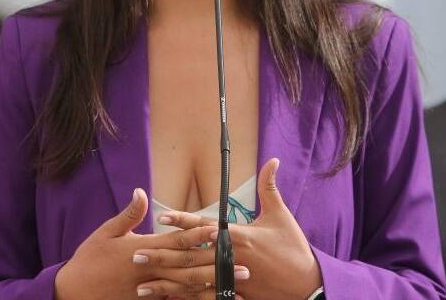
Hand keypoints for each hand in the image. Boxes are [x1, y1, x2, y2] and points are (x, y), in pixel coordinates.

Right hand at [54, 188, 250, 299]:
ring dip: (214, 287)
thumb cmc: (89, 259)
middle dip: (218, 265)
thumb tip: (141, 191)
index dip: (199, 235)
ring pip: (188, 289)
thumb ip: (129, 214)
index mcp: (142, 250)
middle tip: (245, 265)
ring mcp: (150, 290)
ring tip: (238, 288)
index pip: (177, 241)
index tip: (219, 230)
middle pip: (189, 267)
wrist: (73, 292)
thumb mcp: (105, 232)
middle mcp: (151, 271)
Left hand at [157, 159, 322, 299]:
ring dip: (166, 283)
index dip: (183, 221)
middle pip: (191, 257)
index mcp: (240, 237)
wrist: (307, 286)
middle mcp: (231, 259)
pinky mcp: (235, 297)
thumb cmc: (293, 248)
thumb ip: (270, 188)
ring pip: (192, 283)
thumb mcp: (281, 216)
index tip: (161, 217)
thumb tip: (272, 160)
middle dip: (163, 255)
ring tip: (141, 283)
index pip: (205, 227)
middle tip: (137, 253)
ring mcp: (231, 281)